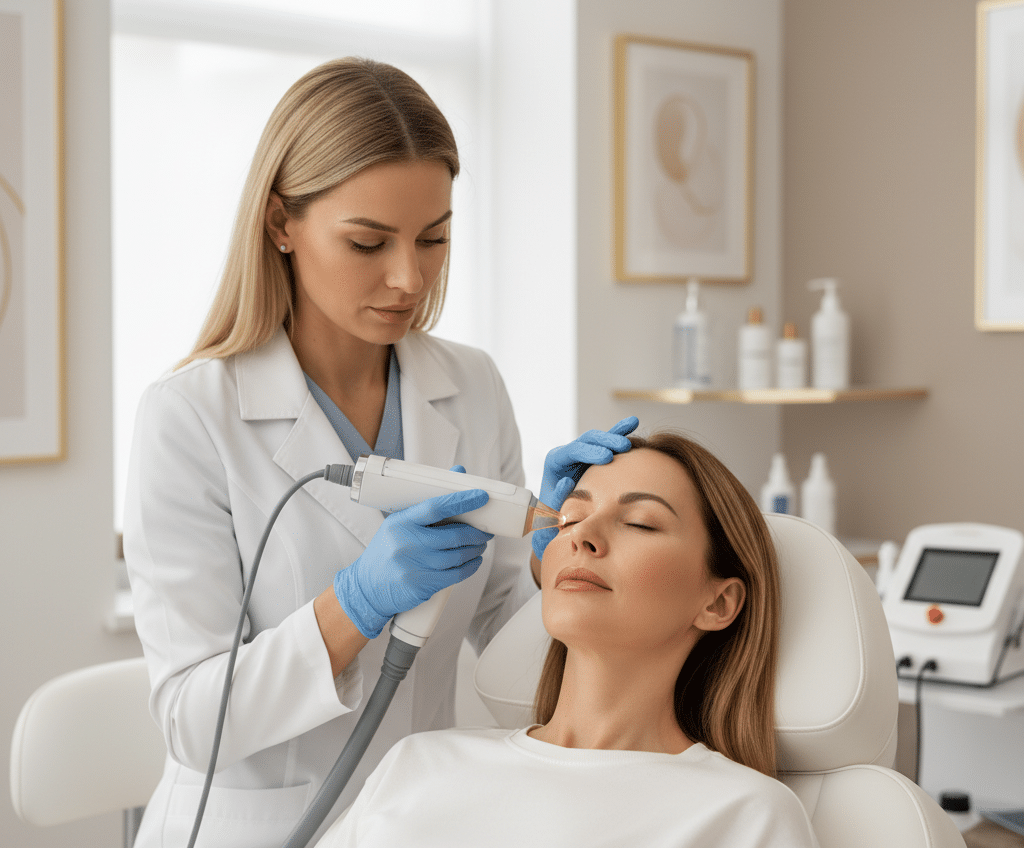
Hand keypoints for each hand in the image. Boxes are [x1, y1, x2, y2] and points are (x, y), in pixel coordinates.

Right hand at [334, 487, 493, 637]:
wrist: (367, 587)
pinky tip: (473, 561)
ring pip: (457, 557)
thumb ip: (429, 503)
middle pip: (453, 536)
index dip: (462, 501)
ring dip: (475, 550)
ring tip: (480, 545)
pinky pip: (455, 575)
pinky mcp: (421, 585)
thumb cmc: (388, 550)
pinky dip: (470, 567)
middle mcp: (407, 544)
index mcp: (401, 523)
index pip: (435, 507)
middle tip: (486, 530)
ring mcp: (414, 566)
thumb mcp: (400, 523)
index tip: (481, 497)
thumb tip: (458, 472)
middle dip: (476, 533)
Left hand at [532, 416, 638, 560]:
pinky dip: (620, 432)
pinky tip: (633, 422)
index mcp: (555, 461)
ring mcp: (582, 452)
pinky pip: (608, 441)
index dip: (590, 452)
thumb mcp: (553, 508)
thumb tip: (566, 480)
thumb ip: (559, 496)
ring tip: (633, 425)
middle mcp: (568, 453)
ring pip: (599, 437)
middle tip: (623, 447)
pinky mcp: (594, 454)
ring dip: (616, 433)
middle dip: (606, 441)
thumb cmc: (556, 514)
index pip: (573, 451)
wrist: (559, 514)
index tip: (608, 457)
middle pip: (587, 440)